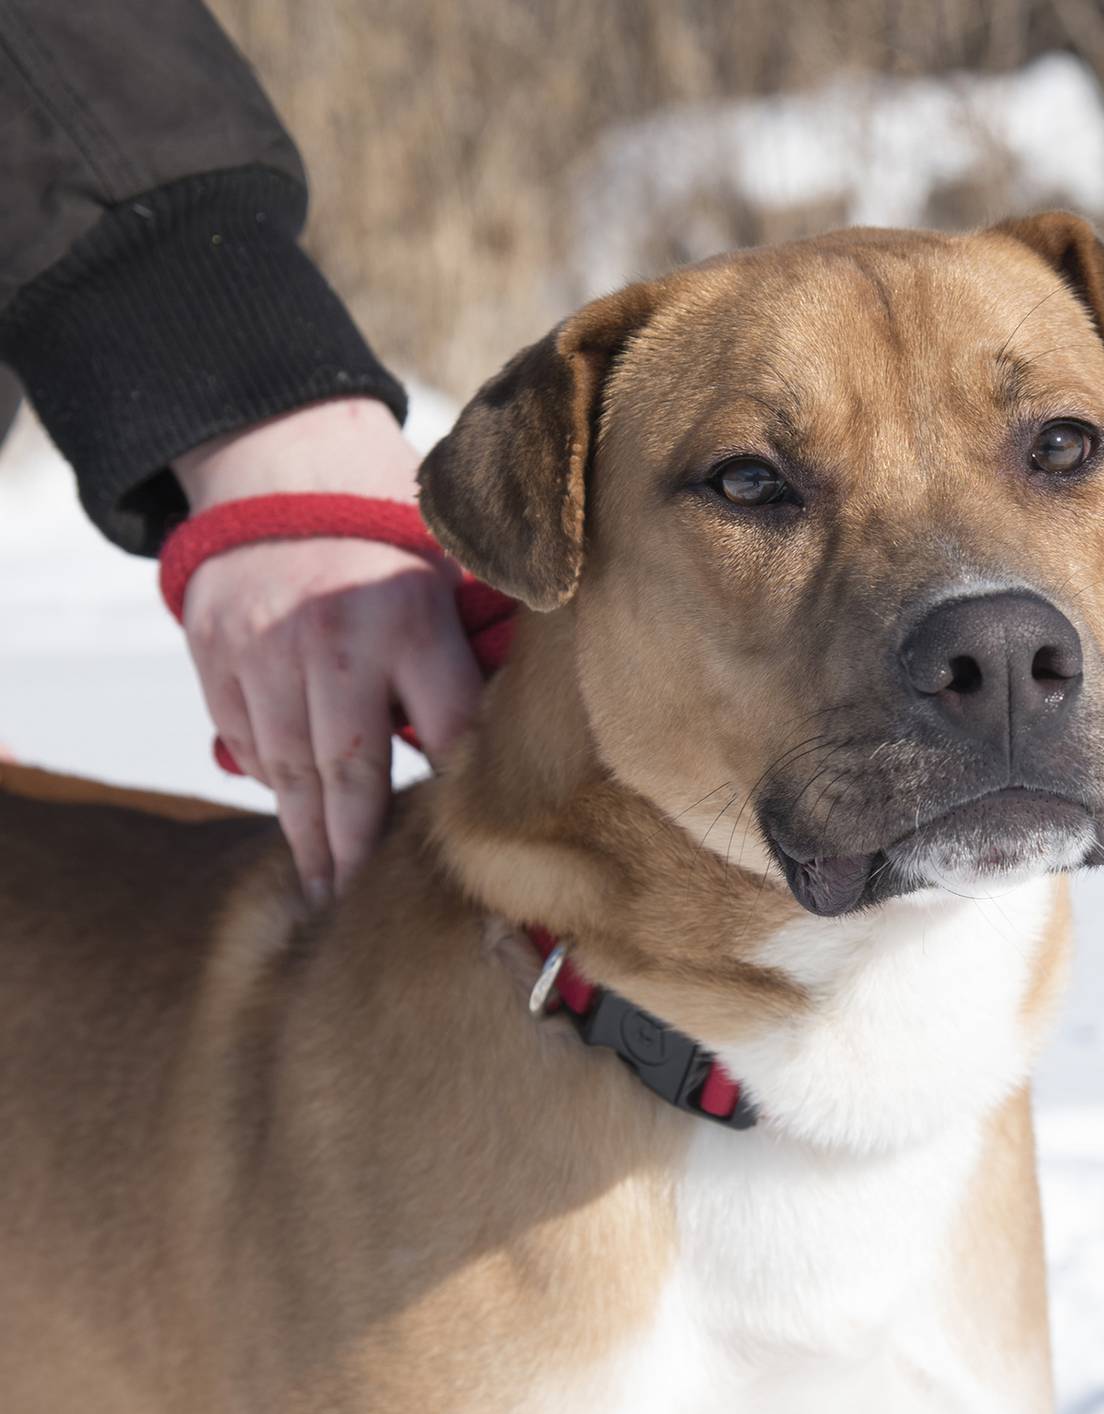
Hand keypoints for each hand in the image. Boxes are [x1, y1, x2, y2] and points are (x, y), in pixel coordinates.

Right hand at [173, 400, 482, 904]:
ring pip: (288, 768)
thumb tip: (529, 729)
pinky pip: (242, 739)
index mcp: (410, 618)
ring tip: (324, 886)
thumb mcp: (449, 571)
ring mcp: (265, 651)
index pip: (446, 730)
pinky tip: (291, 817)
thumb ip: (476, 648)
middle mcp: (334, 641)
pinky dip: (266, 780)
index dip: (454, 795)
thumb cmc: (389, 535)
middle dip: (356, 848)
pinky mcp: (217, 653)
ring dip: (307, 834)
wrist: (282, 463)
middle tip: (360, 903)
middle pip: (350, 771)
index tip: (468, 850)